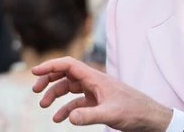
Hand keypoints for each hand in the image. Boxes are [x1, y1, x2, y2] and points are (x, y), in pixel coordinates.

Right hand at [32, 56, 172, 131]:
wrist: (149, 117)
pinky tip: (58, 118)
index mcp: (96, 78)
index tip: (34, 72)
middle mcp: (94, 82)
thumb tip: (68, 117)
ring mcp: (95, 91)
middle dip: (49, 79)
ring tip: (43, 106)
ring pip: (69, 87)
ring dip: (55, 94)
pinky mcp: (98, 102)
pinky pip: (77, 102)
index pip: (69, 65)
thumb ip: (88, 116)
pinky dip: (66, 108)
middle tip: (35, 90)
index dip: (51, 65)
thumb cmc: (134, 111)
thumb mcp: (110, 114)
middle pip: (66, 74)